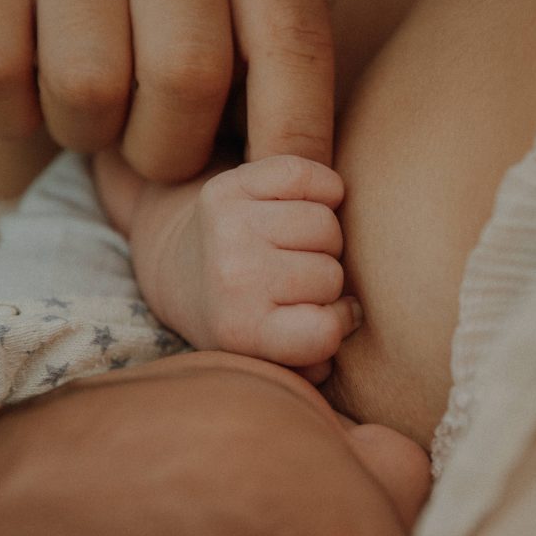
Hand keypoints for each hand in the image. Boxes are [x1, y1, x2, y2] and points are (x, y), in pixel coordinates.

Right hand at [0, 0, 332, 183]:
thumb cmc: (179, 43)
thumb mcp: (251, 56)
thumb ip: (287, 99)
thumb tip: (311, 189)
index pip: (292, 44)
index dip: (292, 138)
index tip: (290, 196)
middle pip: (186, 75)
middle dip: (172, 148)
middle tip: (158, 147)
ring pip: (87, 84)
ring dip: (92, 134)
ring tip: (101, 109)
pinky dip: (14, 114)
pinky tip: (34, 88)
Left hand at [95, 149, 361, 381]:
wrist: (184, 270)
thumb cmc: (247, 315)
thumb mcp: (274, 356)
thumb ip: (318, 358)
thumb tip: (351, 316)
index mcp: (241, 331)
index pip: (324, 332)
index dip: (337, 323)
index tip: (320, 318)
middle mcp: (231, 278)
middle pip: (332, 275)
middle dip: (327, 279)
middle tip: (300, 281)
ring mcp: (228, 226)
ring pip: (327, 225)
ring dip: (324, 237)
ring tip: (299, 247)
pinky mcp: (228, 184)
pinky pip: (309, 176)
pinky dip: (322, 189)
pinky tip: (303, 206)